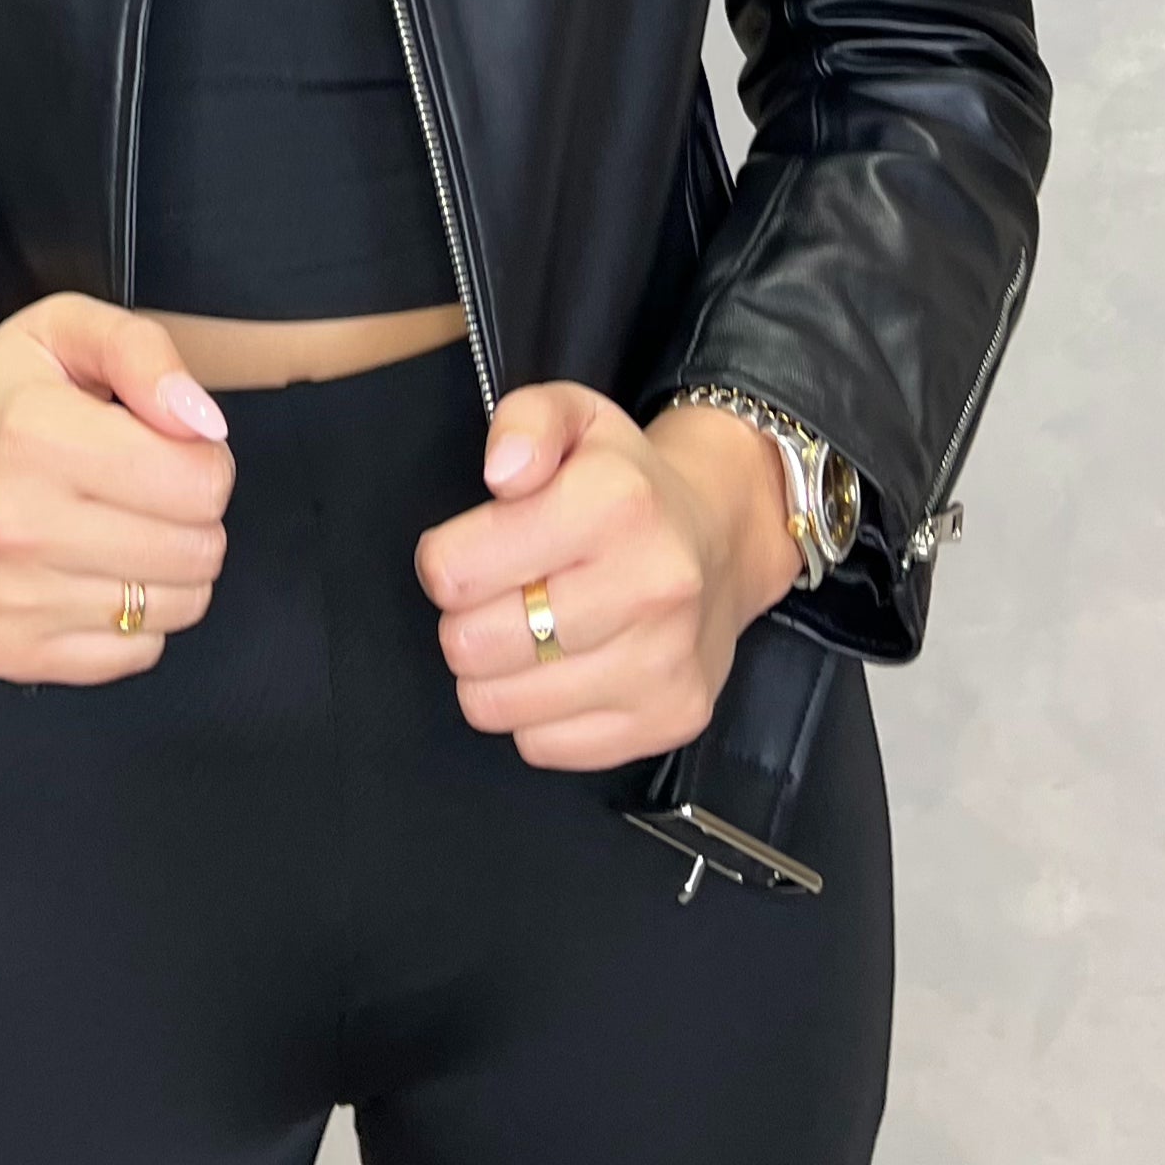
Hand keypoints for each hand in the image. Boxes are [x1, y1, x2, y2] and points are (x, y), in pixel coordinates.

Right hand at [0, 292, 235, 684]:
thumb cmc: (5, 395)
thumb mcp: (68, 329)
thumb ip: (145, 353)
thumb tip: (203, 425)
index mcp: (32, 433)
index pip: (201, 483)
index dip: (204, 458)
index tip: (166, 444)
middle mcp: (12, 525)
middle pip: (198, 551)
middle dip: (192, 514)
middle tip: (143, 486)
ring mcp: (6, 599)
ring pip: (179, 607)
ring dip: (167, 566)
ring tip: (117, 524)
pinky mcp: (7, 650)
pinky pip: (137, 652)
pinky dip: (132, 615)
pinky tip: (91, 569)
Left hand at [411, 382, 804, 769]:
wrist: (720, 540)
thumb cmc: (624, 483)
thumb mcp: (572, 417)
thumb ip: (523, 421)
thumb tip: (503, 472)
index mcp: (616, 503)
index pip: (456, 571)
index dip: (444, 561)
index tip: (472, 550)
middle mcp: (651, 585)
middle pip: (471, 645)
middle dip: (465, 621)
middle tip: (499, 597)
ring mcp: (665, 662)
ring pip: (500, 707)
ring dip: (495, 674)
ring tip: (526, 633)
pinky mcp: (671, 719)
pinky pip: (545, 747)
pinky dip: (537, 716)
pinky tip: (564, 670)